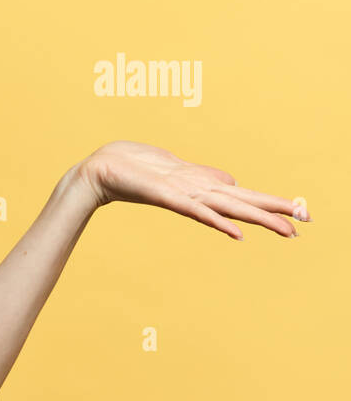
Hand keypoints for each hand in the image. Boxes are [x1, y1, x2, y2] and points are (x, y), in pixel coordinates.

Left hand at [76, 140, 310, 239]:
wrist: (97, 172)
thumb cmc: (132, 167)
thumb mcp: (175, 166)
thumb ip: (202, 175)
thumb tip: (229, 182)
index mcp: (200, 187)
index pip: (242, 196)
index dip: (269, 204)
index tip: (299, 212)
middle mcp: (196, 194)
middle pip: (242, 205)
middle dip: (274, 216)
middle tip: (304, 228)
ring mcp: (183, 196)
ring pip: (228, 209)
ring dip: (257, 219)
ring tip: (285, 230)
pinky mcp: (166, 196)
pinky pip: (196, 211)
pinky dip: (217, 221)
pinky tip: (237, 234)